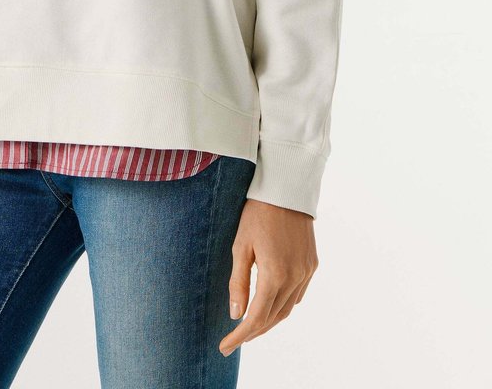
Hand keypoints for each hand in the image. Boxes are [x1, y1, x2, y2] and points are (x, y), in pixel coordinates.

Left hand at [219, 198, 317, 357]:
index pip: (256, 318)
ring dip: (269, 321)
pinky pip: (297, 295)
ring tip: (249, 326)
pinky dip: (282, 306)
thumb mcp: (240, 246)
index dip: (240, 335)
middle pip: (273, 318)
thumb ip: (238, 282)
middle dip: (253, 332)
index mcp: (275, 275)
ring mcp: (306, 272)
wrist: (286, 189)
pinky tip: (270, 305)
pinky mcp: (312, 265)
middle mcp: (295, 278)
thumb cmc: (257, 214)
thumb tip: (235, 314)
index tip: (225, 346)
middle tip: (234, 339)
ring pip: (287, 310)